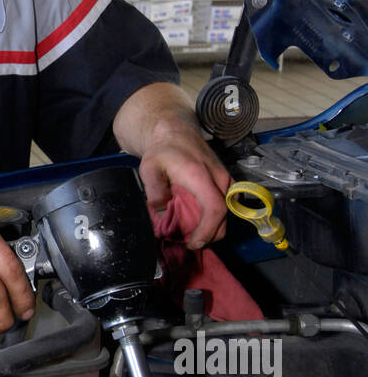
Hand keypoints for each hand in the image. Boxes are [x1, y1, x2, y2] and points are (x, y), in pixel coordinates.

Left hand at [139, 123, 230, 249]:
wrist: (177, 132)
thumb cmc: (162, 151)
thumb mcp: (149, 168)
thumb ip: (154, 190)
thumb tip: (162, 213)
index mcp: (200, 176)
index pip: (215, 209)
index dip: (207, 231)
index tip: (193, 243)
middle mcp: (219, 178)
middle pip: (224, 216)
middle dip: (209, 235)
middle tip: (189, 243)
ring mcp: (226, 179)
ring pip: (228, 212)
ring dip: (213, 227)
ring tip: (193, 233)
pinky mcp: (227, 181)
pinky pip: (227, 204)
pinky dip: (216, 217)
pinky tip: (201, 221)